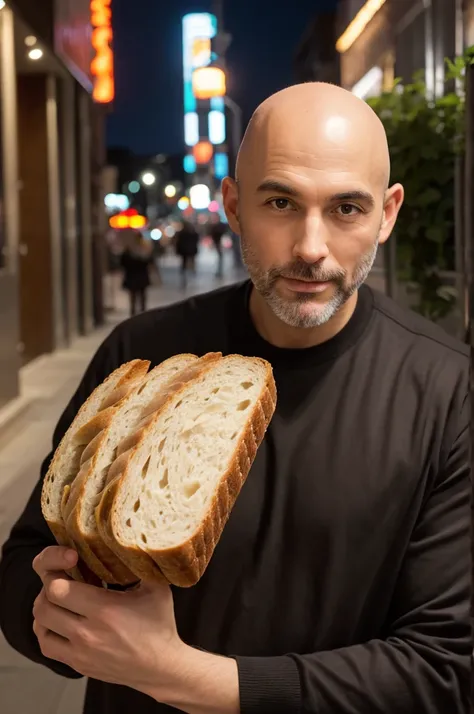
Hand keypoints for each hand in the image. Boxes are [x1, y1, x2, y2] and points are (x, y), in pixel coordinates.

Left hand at [32, 546, 186, 694]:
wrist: (161, 667)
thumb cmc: (159, 624)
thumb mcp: (157, 588)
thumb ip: (142, 563)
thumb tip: (131, 538)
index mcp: (105, 610)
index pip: (58, 589)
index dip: (58, 570)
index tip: (72, 561)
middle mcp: (88, 633)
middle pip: (44, 605)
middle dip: (50, 586)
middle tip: (63, 576)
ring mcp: (80, 651)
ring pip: (40, 625)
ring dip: (46, 607)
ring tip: (61, 596)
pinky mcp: (77, 664)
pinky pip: (46, 645)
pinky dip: (46, 629)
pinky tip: (59, 619)